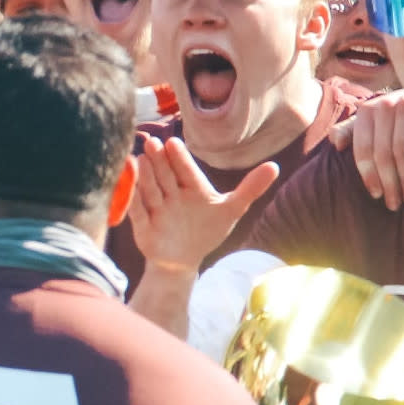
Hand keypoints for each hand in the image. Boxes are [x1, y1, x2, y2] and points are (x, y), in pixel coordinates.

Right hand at [129, 137, 278, 274]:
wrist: (182, 261)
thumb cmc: (207, 231)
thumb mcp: (231, 209)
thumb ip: (251, 188)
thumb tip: (275, 166)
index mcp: (191, 186)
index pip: (185, 170)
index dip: (179, 158)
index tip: (173, 143)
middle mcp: (171, 193)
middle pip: (164, 175)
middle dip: (158, 161)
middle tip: (153, 143)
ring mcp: (156, 208)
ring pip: (150, 189)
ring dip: (144, 176)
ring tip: (139, 159)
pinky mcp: (143, 225)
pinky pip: (137, 211)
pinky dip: (132, 200)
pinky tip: (128, 187)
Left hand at [327, 91, 403, 210]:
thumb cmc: (393, 117)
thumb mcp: (370, 121)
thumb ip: (349, 131)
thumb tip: (336, 144)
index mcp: (367, 110)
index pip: (364, 149)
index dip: (369, 175)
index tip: (376, 194)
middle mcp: (386, 105)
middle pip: (383, 152)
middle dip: (388, 182)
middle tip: (393, 203)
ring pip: (402, 150)